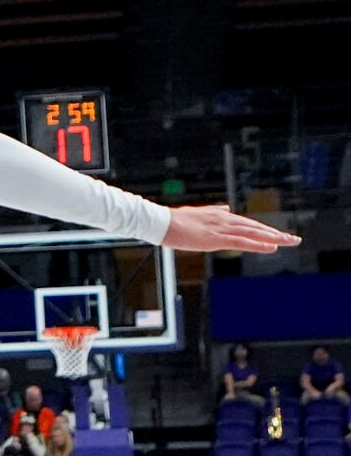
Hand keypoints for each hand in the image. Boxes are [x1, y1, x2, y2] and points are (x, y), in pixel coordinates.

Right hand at [162, 205, 298, 253]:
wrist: (161, 221)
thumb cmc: (174, 219)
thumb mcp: (197, 213)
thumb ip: (214, 211)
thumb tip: (227, 208)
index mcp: (220, 215)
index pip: (248, 224)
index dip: (264, 229)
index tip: (278, 234)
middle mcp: (225, 220)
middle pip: (256, 227)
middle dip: (276, 233)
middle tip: (293, 239)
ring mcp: (222, 229)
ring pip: (253, 233)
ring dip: (273, 238)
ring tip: (289, 242)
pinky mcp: (216, 238)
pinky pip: (242, 242)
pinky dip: (259, 244)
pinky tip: (272, 247)